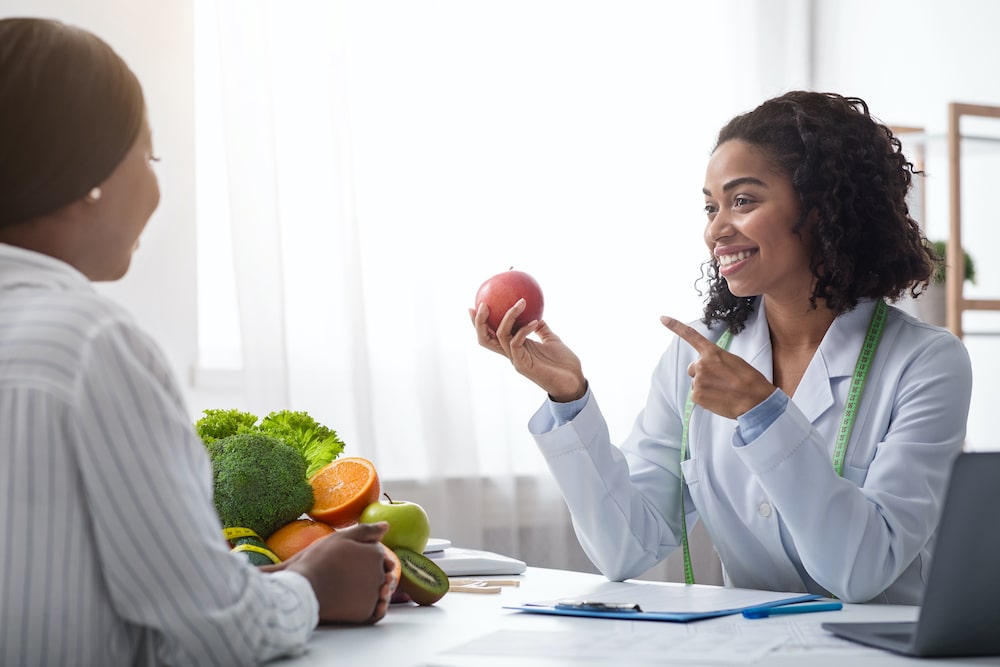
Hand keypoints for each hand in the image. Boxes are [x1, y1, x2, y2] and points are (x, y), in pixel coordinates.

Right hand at [275, 522, 394, 624]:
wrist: (304, 588)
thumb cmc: (320, 560)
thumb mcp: (341, 538)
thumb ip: (366, 530)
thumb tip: (386, 525)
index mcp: (375, 555)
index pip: (378, 553)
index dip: (365, 554)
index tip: (350, 559)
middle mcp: (380, 575)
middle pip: (380, 572)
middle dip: (370, 571)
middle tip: (349, 574)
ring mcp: (374, 595)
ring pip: (379, 591)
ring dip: (371, 588)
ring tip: (350, 587)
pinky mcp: (366, 613)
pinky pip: (374, 609)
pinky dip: (368, 606)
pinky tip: (354, 601)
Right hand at [470, 299, 586, 401]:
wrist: (574, 381)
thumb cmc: (564, 363)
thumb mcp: (551, 339)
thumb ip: (540, 328)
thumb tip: (535, 313)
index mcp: (515, 348)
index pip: (491, 334)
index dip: (481, 321)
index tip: (477, 303)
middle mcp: (511, 354)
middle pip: (485, 338)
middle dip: (480, 321)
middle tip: (483, 304)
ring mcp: (516, 360)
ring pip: (501, 336)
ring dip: (509, 316)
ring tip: (520, 302)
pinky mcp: (523, 365)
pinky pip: (517, 343)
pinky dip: (524, 329)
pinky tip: (535, 321)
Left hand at [660, 316, 773, 418]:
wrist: (756, 401)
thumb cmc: (750, 381)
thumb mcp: (734, 362)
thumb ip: (716, 360)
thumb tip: (708, 369)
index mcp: (713, 353)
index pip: (691, 336)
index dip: (675, 326)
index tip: (662, 318)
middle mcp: (702, 364)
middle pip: (693, 368)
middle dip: (703, 374)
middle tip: (721, 381)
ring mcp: (698, 380)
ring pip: (696, 383)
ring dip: (706, 387)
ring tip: (724, 391)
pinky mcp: (696, 396)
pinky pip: (697, 396)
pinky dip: (706, 399)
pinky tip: (719, 399)